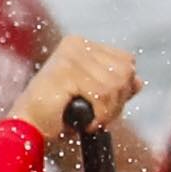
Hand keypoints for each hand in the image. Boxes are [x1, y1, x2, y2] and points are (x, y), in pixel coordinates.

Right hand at [7, 36, 139, 139]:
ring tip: (91, 118)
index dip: (123, 88)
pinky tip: (85, 121)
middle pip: (125, 72)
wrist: (30, 126)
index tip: (105, 104)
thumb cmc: (61, 111)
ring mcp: (69, 56)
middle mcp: (76, 45)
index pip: (127, 61)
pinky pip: (102, 95)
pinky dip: (100, 115)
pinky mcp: (65, 72)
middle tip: (99, 114)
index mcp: (83, 45)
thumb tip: (139, 81)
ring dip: (108, 111)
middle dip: (117, 101)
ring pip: (115, 85)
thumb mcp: (95, 96)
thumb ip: (117, 86)